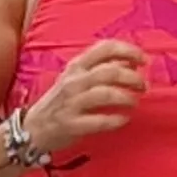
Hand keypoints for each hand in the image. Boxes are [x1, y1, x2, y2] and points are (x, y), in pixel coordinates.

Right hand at [27, 41, 150, 156]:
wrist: (33, 128)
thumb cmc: (60, 102)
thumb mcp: (75, 78)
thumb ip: (100, 68)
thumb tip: (130, 62)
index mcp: (76, 66)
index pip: (105, 47)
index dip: (128, 51)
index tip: (143, 60)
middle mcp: (74, 81)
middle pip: (110, 71)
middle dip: (133, 78)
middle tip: (143, 86)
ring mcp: (71, 102)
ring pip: (105, 93)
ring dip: (126, 97)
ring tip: (134, 102)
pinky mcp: (72, 124)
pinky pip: (99, 120)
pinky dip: (116, 120)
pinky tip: (124, 119)